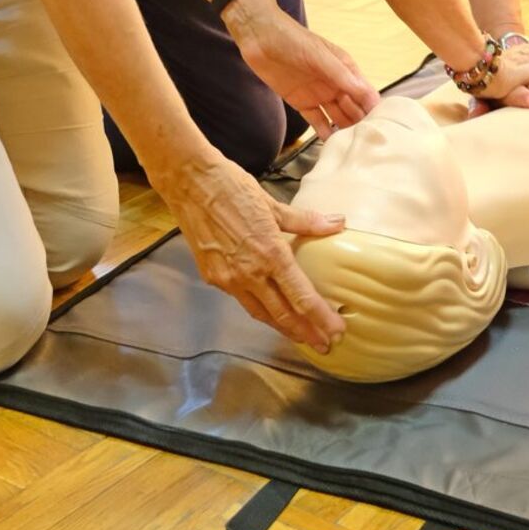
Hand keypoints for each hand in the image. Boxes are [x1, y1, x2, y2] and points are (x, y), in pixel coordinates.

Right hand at [161, 153, 345, 352]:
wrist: (190, 183)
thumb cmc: (232, 187)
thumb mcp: (272, 203)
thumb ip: (305, 220)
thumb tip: (338, 223)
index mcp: (270, 253)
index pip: (302, 297)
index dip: (321, 318)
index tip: (336, 332)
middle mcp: (250, 273)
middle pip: (283, 315)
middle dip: (306, 333)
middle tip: (324, 345)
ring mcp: (229, 279)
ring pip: (261, 313)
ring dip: (283, 327)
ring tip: (301, 336)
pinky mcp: (213, 277)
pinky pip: (241, 299)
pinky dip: (259, 308)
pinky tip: (268, 308)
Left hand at [225, 0, 377, 137]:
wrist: (259, 37)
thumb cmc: (292, 39)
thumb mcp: (318, 55)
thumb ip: (341, 75)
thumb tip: (367, 94)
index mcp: (345, 69)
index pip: (365, 93)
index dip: (374, 110)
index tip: (382, 130)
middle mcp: (335, 84)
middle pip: (354, 108)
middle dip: (361, 125)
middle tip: (368, 146)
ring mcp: (319, 94)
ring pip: (338, 117)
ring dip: (345, 131)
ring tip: (352, 150)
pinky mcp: (301, 103)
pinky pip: (317, 121)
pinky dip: (324, 133)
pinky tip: (331, 146)